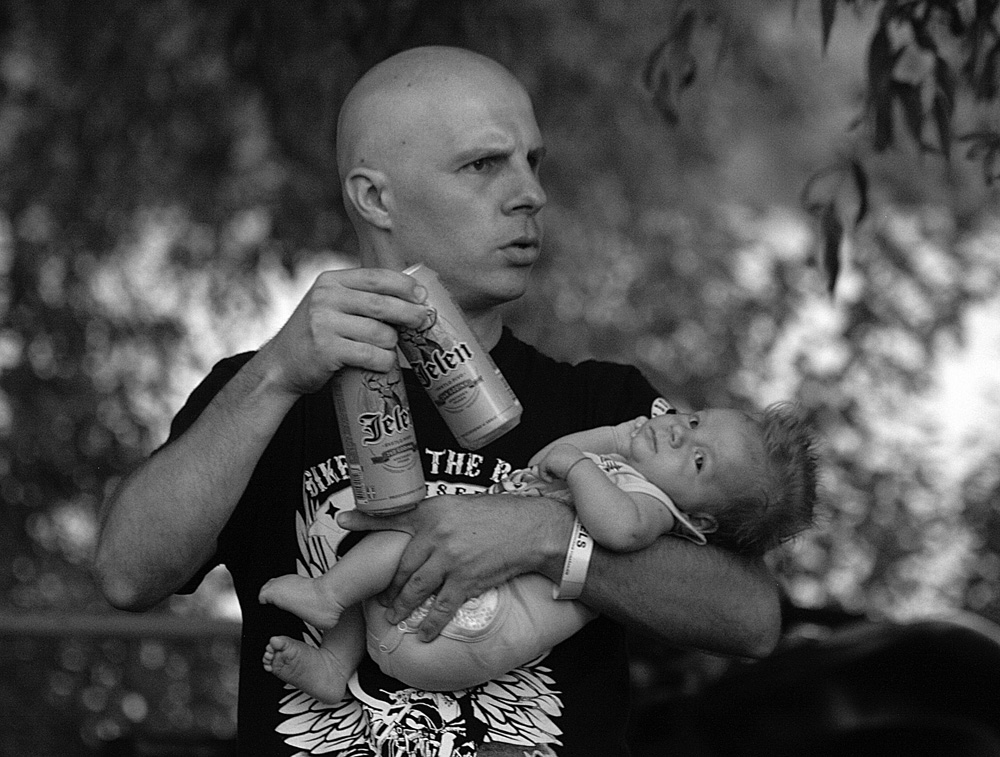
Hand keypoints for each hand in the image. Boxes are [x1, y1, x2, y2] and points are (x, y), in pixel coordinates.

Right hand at [256, 267, 429, 395]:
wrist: (280, 365)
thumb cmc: (315, 334)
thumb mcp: (328, 304)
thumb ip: (357, 295)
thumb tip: (408, 295)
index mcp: (330, 282)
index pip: (374, 277)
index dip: (403, 285)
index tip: (421, 295)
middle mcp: (325, 298)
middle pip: (381, 304)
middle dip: (408, 313)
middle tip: (422, 320)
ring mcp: (324, 323)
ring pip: (379, 332)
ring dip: (392, 343)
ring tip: (389, 347)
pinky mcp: (326, 350)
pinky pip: (370, 354)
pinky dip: (383, 360)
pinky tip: (384, 362)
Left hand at [338, 494, 571, 640]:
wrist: (533, 529)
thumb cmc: (500, 516)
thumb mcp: (462, 505)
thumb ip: (437, 518)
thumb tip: (419, 531)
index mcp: (434, 510)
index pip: (393, 515)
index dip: (365, 519)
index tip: (342, 520)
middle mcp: (437, 533)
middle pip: (401, 564)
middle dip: (387, 584)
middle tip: (379, 596)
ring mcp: (450, 558)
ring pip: (414, 588)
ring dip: (400, 606)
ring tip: (392, 616)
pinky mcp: (466, 579)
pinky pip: (441, 607)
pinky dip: (430, 623)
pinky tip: (423, 633)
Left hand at [537, 444, 585, 480]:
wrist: (582, 471)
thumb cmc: (582, 471)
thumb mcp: (576, 466)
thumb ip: (567, 465)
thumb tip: (560, 473)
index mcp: (567, 448)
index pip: (558, 458)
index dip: (558, 468)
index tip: (562, 476)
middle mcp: (559, 448)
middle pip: (550, 460)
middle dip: (553, 470)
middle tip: (559, 478)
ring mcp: (553, 452)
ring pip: (545, 465)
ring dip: (550, 474)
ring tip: (557, 479)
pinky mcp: (548, 459)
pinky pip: (541, 470)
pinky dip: (545, 477)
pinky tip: (552, 481)